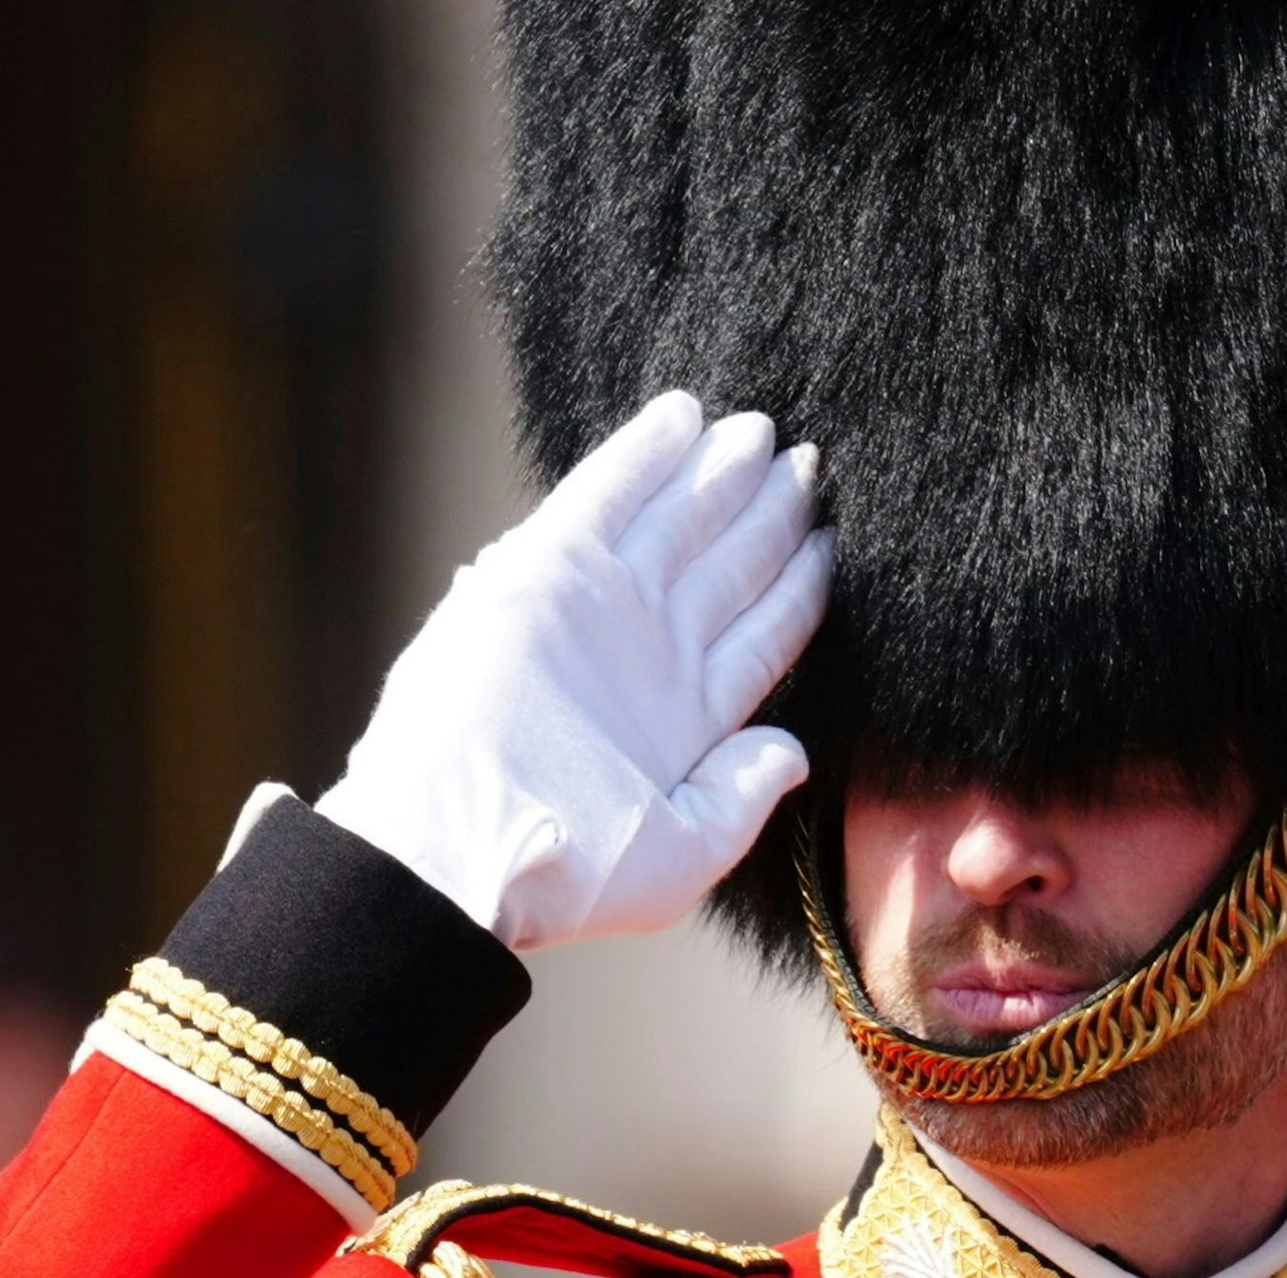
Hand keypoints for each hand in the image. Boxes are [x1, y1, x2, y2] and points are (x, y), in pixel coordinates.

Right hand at [315, 391, 831, 949]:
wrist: (455, 852)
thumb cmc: (564, 874)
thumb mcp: (680, 855)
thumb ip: (741, 798)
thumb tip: (792, 751)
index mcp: (686, 717)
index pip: (762, 631)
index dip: (799, 581)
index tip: (831, 536)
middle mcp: (648, 653)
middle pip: (729, 563)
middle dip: (770, 509)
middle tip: (809, 456)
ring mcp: (600, 608)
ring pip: (682, 523)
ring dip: (725, 475)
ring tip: (766, 432)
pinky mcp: (544, 574)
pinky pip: (605, 495)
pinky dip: (642, 453)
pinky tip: (683, 413)